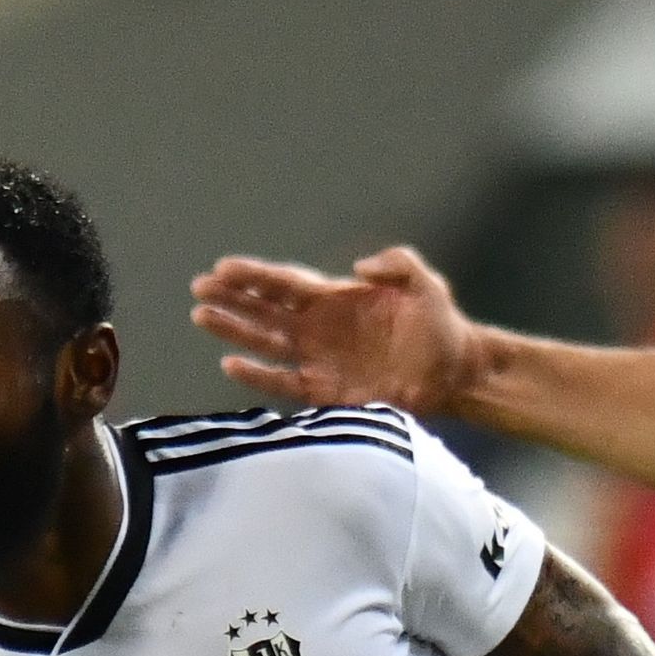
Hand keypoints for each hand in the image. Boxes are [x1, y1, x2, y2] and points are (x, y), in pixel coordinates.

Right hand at [188, 246, 482, 415]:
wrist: (455, 372)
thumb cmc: (441, 325)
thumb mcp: (425, 283)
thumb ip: (396, 264)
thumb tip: (359, 266)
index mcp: (336, 297)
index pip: (285, 283)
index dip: (254, 275)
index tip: (222, 268)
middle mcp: (320, 326)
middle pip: (266, 310)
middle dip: (232, 299)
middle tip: (199, 289)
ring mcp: (321, 359)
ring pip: (267, 343)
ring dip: (235, 331)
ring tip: (202, 317)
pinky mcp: (327, 391)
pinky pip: (284, 382)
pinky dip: (259, 375)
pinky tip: (232, 365)